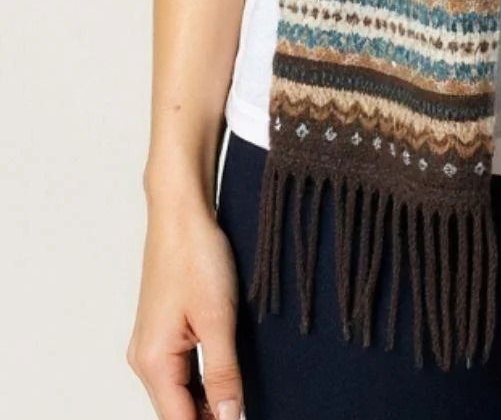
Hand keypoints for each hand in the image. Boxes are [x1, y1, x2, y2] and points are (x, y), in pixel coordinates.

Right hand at [126, 193, 244, 419]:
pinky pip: (179, 372)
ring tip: (241, 400)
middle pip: (176, 411)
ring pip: (179, 393)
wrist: (181, 212)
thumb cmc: (195, 255)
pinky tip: (227, 378)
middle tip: (245, 412)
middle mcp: (144, 360)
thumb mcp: (218, 319)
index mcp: (153, 362)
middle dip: (209, 417)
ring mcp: (151, 345)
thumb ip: (223, 374)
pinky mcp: (161, 332)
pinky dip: (202, 382)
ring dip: (207, 402)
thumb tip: (230, 419)